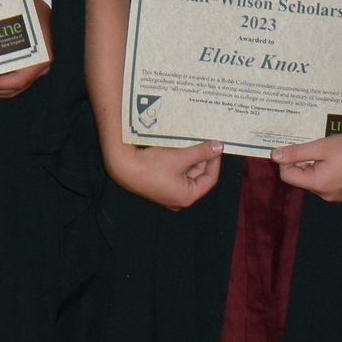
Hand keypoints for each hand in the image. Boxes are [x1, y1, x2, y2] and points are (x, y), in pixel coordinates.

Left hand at [0, 0, 50, 99]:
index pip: (18, 80)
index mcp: (40, 58)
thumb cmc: (32, 9)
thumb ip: (4, 26)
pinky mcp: (26, 70)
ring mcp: (33, 72)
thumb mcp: (20, 15)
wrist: (44, 8)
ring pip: (9, 90)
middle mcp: (38, 69)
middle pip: (11, 89)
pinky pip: (9, 83)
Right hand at [104, 140, 222, 210]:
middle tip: (204, 142)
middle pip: (197, 176)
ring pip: (185, 173)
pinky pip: (174, 173)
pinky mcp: (159, 186)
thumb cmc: (151, 165)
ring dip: (189, 158)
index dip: (214, 161)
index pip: (209, 179)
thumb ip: (201, 152)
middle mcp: (178, 199)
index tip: (216, 147)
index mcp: (187, 197)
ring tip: (191, 143)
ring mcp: (168, 193)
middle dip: (200, 159)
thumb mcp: (180, 157)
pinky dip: (178, 161)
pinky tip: (178, 148)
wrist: (122, 167)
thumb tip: (219, 147)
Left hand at [271, 130, 341, 202]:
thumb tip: (273, 156)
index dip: (288, 160)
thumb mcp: (320, 147)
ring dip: (315, 167)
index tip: (298, 148)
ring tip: (329, 154)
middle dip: (303, 163)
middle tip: (317, 149)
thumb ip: (296, 153)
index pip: (287, 176)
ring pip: (314, 181)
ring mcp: (337, 197)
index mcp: (317, 184)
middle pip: (301, 179)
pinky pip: (326, 184)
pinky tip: (337, 161)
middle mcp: (325, 195)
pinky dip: (326, 172)